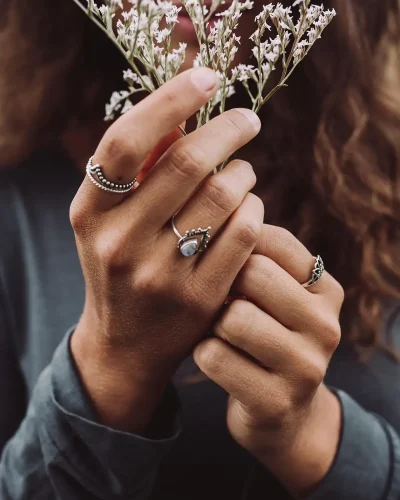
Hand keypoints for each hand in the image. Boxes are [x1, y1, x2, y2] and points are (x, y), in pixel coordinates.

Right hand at [69, 68, 263, 431]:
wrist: (126, 343)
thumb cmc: (121, 266)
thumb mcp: (111, 219)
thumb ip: (140, 167)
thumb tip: (184, 110)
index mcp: (90, 212)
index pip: (128, 141)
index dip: (171, 100)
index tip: (207, 78)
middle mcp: (119, 242)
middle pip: (188, 162)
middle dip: (229, 130)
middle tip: (249, 120)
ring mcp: (160, 274)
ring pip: (223, 195)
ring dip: (244, 173)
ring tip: (245, 172)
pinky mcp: (199, 298)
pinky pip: (244, 233)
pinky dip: (255, 210)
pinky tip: (250, 209)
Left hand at [193, 225, 343, 495]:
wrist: (282, 413)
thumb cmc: (266, 337)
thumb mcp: (276, 297)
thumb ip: (258, 256)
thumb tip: (218, 207)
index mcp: (326, 290)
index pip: (274, 239)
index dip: (235, 243)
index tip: (222, 258)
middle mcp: (326, 326)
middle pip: (252, 272)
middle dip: (224, 285)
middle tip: (218, 300)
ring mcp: (306, 367)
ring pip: (232, 317)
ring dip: (212, 323)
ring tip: (218, 332)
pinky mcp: (275, 402)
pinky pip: (214, 357)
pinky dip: (202, 354)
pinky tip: (215, 359)